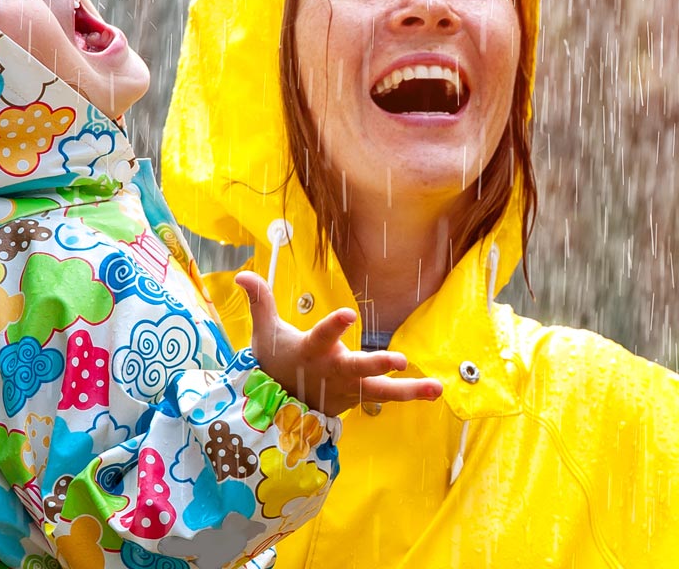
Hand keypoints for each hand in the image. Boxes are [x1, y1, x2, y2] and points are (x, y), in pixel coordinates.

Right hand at [237, 271, 443, 415]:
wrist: (278, 406)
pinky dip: (411, 394)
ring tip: (435, 388)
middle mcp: (334, 371)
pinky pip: (388, 397)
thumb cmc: (276, 360)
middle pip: (357, 369)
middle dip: (376, 365)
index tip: (349, 315)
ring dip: (408, 390)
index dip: (335, 327)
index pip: (323, 336)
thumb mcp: (266, 332)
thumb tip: (242, 273)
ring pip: (380, 391)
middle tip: (399, 361)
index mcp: (312, 351)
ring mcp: (349, 387)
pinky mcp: (361, 396)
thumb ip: (260, 301)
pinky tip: (437, 390)